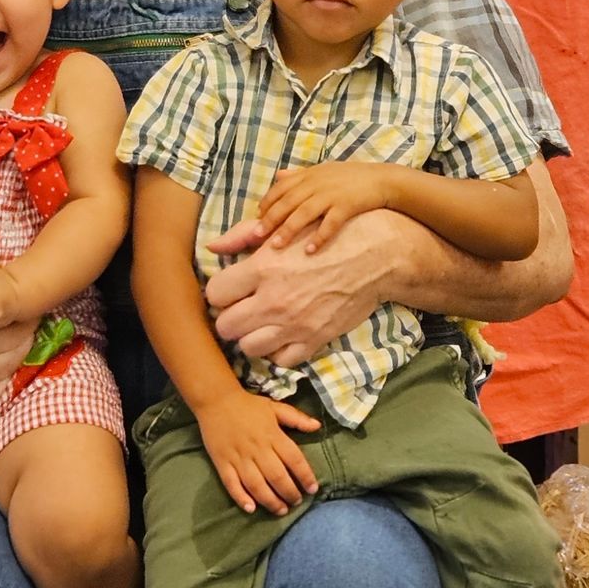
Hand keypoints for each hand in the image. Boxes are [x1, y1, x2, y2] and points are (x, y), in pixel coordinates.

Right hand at [193, 388, 322, 515]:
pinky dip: (241, 497)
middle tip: (296, 502)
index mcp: (272, 435)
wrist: (215, 399)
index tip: (312, 489)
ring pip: (256, 484)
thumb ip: (296, 418)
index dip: (305, 476)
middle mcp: (257, 448)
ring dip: (270, 500)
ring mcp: (238, 457)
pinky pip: (231, 483)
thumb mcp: (275, 407)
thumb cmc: (247, 405)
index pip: (294, 459)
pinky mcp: (222, 462)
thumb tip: (317, 426)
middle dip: (289, 493)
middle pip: (277, 476)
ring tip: (280, 510)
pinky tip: (251, 508)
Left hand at [204, 211, 401, 366]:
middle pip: (225, 327)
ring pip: (248, 348)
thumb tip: (212, 246)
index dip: (219, 292)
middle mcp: (274, 300)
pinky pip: (281, 360)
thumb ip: (244, 235)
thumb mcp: (286, 227)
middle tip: (241, 308)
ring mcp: (294, 324)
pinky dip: (278, 350)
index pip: (215, 294)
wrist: (376, 255)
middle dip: (229, 317)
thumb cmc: (329, 235)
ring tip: (260, 322)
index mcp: (262, 268)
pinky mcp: (314, 340)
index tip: (230, 289)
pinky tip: (282, 333)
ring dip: (251, 336)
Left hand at [256, 162, 392, 253]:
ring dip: (288, 229)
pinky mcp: (347, 206)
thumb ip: (300, 174)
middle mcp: (317, 184)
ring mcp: (332, 195)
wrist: (382, 180)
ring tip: (275, 246)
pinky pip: (330, 223)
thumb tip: (278, 175)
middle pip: (288, 202)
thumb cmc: (351, 177)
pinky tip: (309, 251)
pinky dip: (319, 237)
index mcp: (309, 175)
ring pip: (304, 213)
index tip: (256, 218)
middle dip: (270, 219)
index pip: (281, 188)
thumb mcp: (323, 170)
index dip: (267, 203)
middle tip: (256, 236)